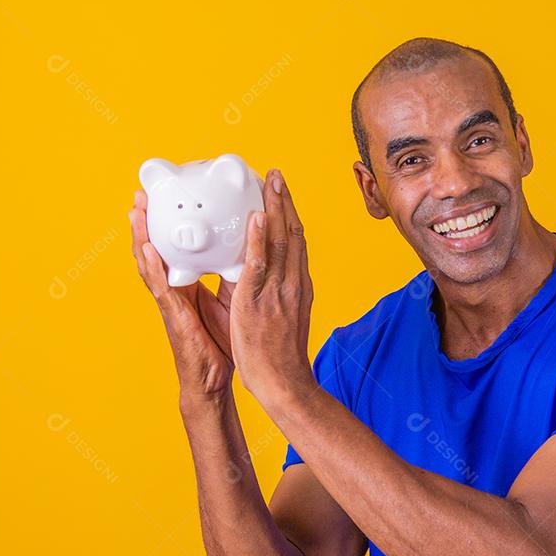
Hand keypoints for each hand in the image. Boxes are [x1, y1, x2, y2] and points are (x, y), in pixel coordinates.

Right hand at [128, 188, 236, 401]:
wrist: (214, 379)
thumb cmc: (220, 343)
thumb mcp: (229, 300)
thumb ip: (230, 276)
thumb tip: (246, 251)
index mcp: (188, 283)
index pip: (175, 248)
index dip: (168, 225)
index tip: (165, 197)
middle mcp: (175, 289)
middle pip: (156, 249)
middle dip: (148, 222)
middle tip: (142, 193)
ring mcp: (171, 302)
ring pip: (151, 263)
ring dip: (141, 236)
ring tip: (136, 211)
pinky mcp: (174, 316)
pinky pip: (161, 288)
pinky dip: (152, 268)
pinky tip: (148, 250)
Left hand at [230, 168, 314, 404]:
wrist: (282, 381)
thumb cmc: (280, 354)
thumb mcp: (287, 315)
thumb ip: (280, 292)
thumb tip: (272, 276)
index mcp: (299, 285)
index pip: (297, 241)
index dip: (290, 213)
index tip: (282, 191)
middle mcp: (293, 282)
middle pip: (293, 233)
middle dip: (285, 201)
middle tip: (275, 174)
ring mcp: (278, 291)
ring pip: (280, 241)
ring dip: (275, 208)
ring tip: (268, 181)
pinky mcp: (259, 301)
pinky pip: (259, 265)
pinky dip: (259, 239)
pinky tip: (256, 217)